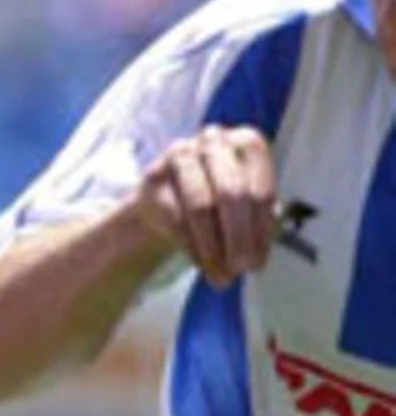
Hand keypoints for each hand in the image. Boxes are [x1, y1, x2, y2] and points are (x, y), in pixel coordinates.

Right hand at [134, 124, 277, 288]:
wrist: (167, 199)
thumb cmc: (219, 201)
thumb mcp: (249, 209)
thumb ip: (258, 228)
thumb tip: (254, 257)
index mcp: (247, 144)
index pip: (260, 188)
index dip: (261, 228)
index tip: (259, 262)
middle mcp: (214, 141)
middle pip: (231, 193)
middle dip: (239, 237)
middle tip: (241, 269)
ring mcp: (181, 154)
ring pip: (201, 205)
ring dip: (213, 247)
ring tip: (221, 275)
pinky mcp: (154, 175)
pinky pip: (175, 216)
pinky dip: (191, 246)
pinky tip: (201, 263)